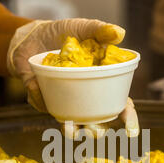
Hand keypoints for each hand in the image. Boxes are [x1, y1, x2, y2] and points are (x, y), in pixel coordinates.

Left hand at [7, 19, 137, 137]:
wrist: (33, 35)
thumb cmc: (65, 34)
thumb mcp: (83, 28)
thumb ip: (100, 30)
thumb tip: (119, 34)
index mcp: (103, 84)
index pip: (122, 106)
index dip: (129, 120)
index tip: (131, 132)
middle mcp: (87, 98)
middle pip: (99, 122)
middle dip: (97, 131)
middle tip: (93, 130)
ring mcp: (67, 102)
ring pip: (73, 126)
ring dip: (72, 132)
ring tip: (70, 130)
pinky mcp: (46, 100)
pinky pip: (43, 106)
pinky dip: (40, 99)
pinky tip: (36, 86)